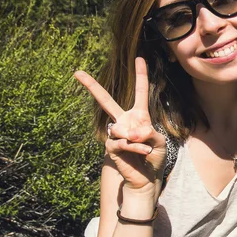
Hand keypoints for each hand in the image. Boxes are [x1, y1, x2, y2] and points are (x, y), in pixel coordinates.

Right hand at [75, 57, 166, 191]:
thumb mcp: (160, 142)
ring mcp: (116, 134)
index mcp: (140, 116)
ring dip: (138, 141)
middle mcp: (125, 122)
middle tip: (77, 72)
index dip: (141, 75)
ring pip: (122, 129)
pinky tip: (141, 154)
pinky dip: (135, 148)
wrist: (146, 178)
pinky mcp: (111, 147)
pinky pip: (122, 142)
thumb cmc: (155, 158)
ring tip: (145, 150)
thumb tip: (132, 133)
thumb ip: (149, 134)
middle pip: (106, 101)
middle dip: (91, 87)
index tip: (139, 58)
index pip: (140, 92)